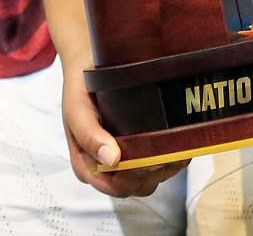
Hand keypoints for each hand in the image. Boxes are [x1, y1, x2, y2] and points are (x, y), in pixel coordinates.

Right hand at [61, 64, 185, 195]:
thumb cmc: (80, 89)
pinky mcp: (143, 147)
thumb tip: (111, 160)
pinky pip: (163, 163)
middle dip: (152, 171)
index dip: (133, 178)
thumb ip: (88, 135)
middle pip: (137, 186)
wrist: (89, 65)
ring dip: (166, 164)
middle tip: (164, 148)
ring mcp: (127, 158)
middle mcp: (107, 166)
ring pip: (152, 177)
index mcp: (87, 164)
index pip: (115, 187)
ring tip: (173, 142)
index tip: (145, 158)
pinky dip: (173, 155)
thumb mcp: (76, 109)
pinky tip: (176, 140)